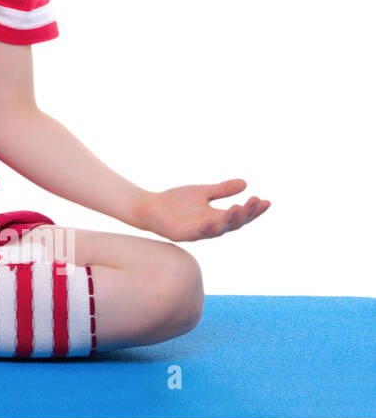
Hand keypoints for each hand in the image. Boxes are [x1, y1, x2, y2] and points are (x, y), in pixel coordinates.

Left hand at [135, 179, 269, 241]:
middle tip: (256, 202)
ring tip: (238, 207)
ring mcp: (197, 232)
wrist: (149, 208)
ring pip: (218, 229)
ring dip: (229, 219)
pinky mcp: (183, 234)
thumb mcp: (202, 193)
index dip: (254, 210)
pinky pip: (197, 233)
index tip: (267, 201)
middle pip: (234, 223)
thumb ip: (221, 190)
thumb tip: (245, 183)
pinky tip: (211, 219)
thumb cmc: (175, 202)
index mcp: (216, 217)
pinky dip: (205, 227)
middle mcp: (210, 227)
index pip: (240, 216)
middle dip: (246, 213)